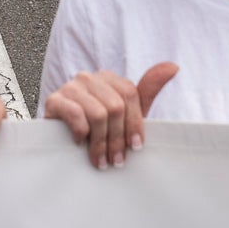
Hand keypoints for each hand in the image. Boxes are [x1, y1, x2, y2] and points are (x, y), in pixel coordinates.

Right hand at [42, 62, 177, 169]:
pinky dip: (81, 133)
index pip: (130, 94)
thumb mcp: (125, 113)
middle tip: (116, 161)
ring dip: (101, 143)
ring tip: (101, 160)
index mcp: (109, 78)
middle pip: (115, 106)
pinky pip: (76, 115)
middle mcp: (89, 77)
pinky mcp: (55, 99)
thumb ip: (147, 91)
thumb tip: (174, 66)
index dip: (135, 123)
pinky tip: (80, 144)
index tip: (136, 148)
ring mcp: (71, 86)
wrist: (59, 138)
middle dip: (118, 138)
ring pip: (98, 114)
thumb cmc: (97, 127)